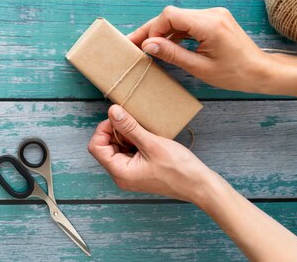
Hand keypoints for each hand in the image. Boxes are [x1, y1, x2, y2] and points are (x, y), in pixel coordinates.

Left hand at [88, 105, 215, 202]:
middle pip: (104, 147)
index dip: (104, 130)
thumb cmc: (179, 169)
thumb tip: (113, 111)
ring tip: (143, 130)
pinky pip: (128, 151)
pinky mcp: (139, 170)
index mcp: (120, 172)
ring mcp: (130, 173)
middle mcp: (121, 175)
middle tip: (133, 123)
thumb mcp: (152, 144)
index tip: (120, 119)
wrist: (200, 185)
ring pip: (116, 147)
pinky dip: (133, 141)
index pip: (96, 147)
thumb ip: (130, 127)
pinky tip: (146, 137)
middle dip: (115, 131)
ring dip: (126, 135)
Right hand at [128, 6, 273, 92]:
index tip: (141, 45)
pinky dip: (175, 32)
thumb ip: (172, 54)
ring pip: (178, 17)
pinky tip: (166, 45)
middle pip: (172, 15)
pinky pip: (188, 22)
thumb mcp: (199, 68)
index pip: (170, 16)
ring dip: (162, 31)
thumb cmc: (234, 74)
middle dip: (153, 30)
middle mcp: (212, 14)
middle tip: (134, 43)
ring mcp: (214, 14)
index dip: (152, 29)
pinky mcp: (215, 19)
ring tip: (147, 46)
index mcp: (209, 24)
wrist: (261, 72)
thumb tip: (148, 45)